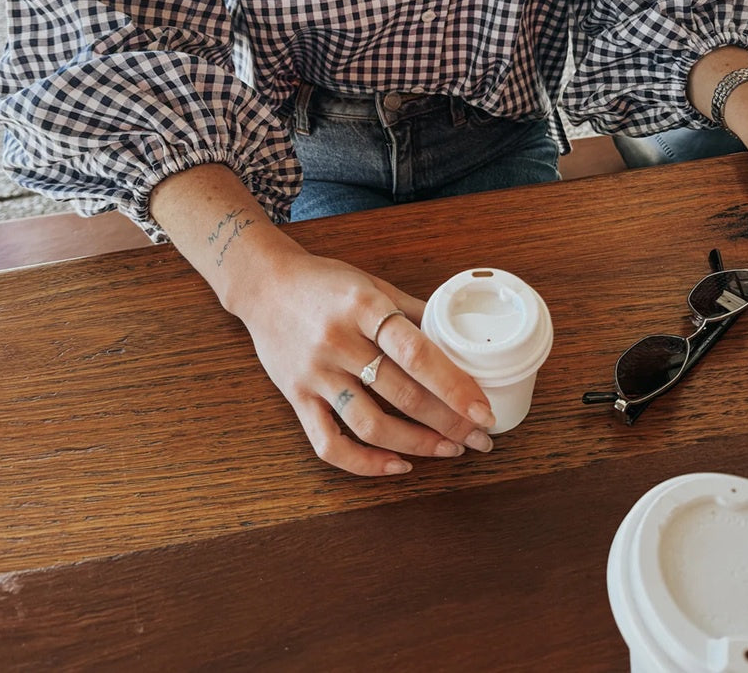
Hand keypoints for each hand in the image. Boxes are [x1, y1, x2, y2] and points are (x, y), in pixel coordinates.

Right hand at [231, 242, 496, 475]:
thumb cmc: (324, 283)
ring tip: (450, 449)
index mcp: (364, 308)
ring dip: (417, 444)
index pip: (417, 353)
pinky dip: (365, 463)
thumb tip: (459, 340)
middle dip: (449, 421)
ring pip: (371, 424)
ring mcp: (316, 373)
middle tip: (481, 437)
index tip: (483, 410)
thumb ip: (413, 312)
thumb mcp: (372, 284)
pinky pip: (329, 443)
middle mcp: (339, 342)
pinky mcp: (297, 397)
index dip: (454, 386)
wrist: (264, 284)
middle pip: (402, 394)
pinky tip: (397, 465)